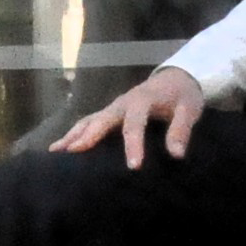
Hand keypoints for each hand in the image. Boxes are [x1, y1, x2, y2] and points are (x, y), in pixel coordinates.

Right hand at [54, 64, 208, 167]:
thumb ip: (181, 130)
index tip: (133, 166)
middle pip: (101, 119)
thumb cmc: (182, 96)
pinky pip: (89, 122)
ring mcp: (113, 108)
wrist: (175, 78)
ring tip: (55, 151)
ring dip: (72, 134)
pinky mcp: (109, 113)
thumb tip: (176, 155)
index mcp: (142, 101)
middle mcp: (122, 103)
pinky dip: (74, 133)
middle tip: (73, 152)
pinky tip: (61, 147)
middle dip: (88, 136)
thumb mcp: (190, 110)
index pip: (135, 124)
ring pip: (89, 120)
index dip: (133, 145)